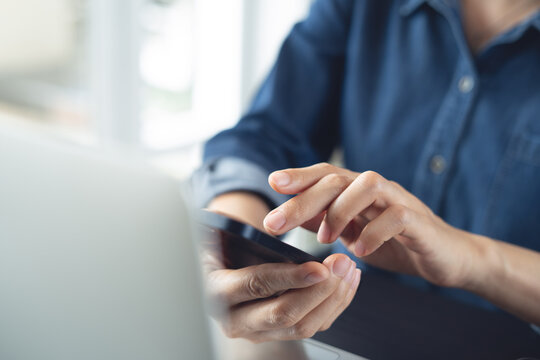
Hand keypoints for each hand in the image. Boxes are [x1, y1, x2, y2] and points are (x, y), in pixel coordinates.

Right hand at [204, 192, 360, 342]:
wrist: (219, 269)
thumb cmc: (221, 247)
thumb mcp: (218, 235)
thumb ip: (231, 232)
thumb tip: (254, 222)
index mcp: (216, 292)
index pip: (257, 286)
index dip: (290, 277)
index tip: (320, 268)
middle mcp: (236, 319)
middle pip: (285, 314)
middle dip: (320, 290)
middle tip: (342, 264)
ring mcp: (259, 331)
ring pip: (304, 326)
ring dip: (333, 297)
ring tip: (348, 268)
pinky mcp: (279, 333)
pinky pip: (314, 326)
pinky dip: (335, 304)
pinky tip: (346, 281)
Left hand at [262, 163, 482, 287]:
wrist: (445, 257)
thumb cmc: (396, 242)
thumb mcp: (353, 233)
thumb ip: (327, 220)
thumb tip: (291, 213)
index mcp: (359, 191)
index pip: (326, 174)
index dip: (300, 176)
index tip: (273, 182)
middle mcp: (377, 189)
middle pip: (337, 178)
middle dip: (304, 198)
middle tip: (277, 222)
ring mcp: (399, 201)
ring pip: (367, 185)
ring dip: (339, 211)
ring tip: (325, 239)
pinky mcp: (419, 221)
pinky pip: (396, 216)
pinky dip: (373, 232)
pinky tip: (360, 252)